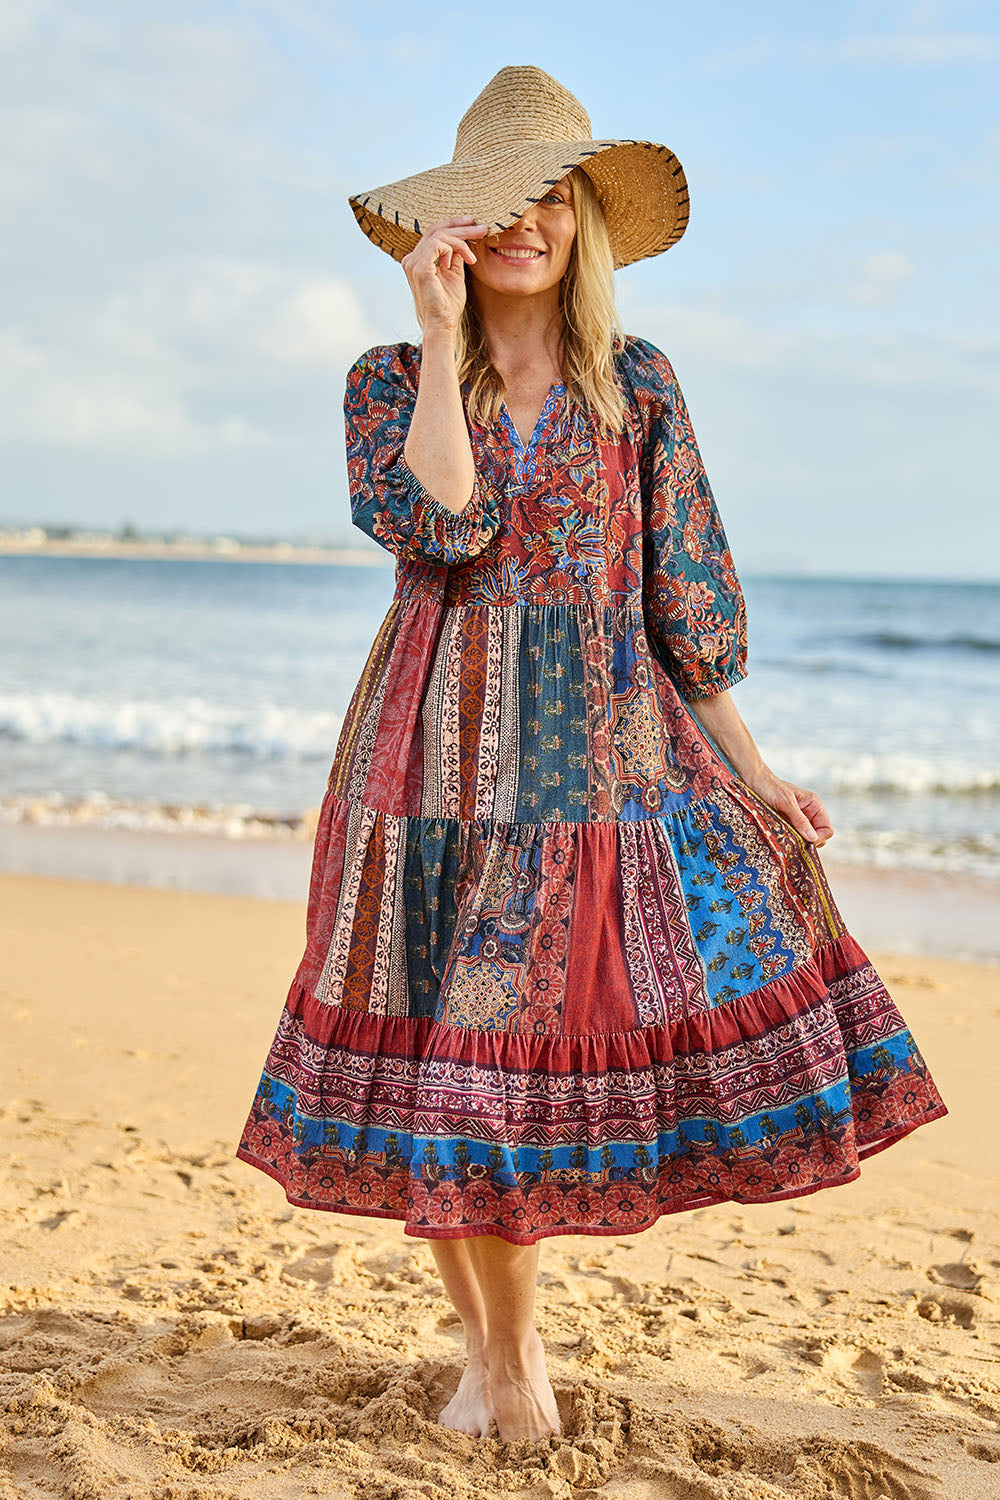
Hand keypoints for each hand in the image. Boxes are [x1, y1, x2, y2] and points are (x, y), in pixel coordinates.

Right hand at [400, 217, 487, 334]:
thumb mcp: (455, 274)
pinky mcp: (420, 268)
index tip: (473, 223)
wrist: (443, 325)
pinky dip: (456, 248)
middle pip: (435, 230)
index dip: (453, 225)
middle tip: (483, 227)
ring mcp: (413, 263)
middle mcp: (411, 259)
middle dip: (461, 226)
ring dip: (462, 238)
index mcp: (418, 260)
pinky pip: (438, 244)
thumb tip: (463, 240)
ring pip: (439, 234)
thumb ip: (455, 256)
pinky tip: (467, 261)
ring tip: (476, 252)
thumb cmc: (448, 305)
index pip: (433, 234)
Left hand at [744, 766, 833, 848]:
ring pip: (805, 838)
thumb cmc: (770, 787)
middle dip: (808, 842)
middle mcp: (809, 813)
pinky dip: (790, 840)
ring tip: (785, 839)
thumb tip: (813, 838)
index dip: (819, 838)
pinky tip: (780, 838)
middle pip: (818, 836)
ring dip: (798, 842)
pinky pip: (794, 837)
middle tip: (793, 842)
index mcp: (814, 805)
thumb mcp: (786, 803)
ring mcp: (798, 819)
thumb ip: (800, 820)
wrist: (754, 781)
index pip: (827, 829)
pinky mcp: (787, 823)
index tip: (804, 841)